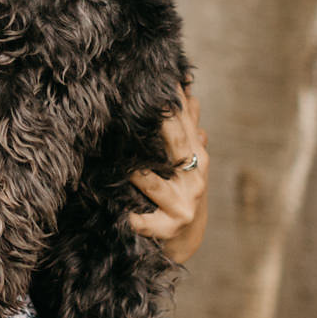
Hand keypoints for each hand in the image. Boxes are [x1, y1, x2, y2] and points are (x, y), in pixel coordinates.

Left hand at [128, 89, 209, 264]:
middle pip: (173, 144)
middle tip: (138, 103)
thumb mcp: (187, 161)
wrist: (184, 240)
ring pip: (153, 182)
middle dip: (159, 124)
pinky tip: (122, 215)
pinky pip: (146, 222)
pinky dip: (134, 219)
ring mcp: (183, 203)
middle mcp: (193, 177)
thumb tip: (189, 90)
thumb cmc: (179, 191)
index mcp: (196, 156)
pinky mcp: (169, 227)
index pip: (183, 122)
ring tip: (121, 161)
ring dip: (137, 172)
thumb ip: (186, 128)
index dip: (173, 100)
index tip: (159, 77)